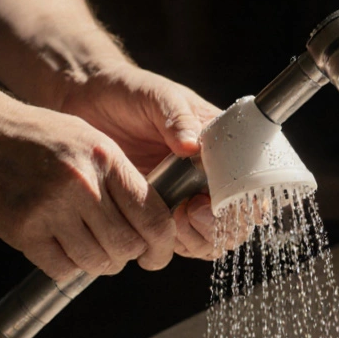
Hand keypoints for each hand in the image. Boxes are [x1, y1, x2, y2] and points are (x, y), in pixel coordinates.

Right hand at [0, 95, 178, 280]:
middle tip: (118, 254)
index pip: (153, 216)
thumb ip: (119, 177)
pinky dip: (66, 267)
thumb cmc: (37, 137)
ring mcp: (51, 208)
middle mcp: (83, 183)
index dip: (162, 245)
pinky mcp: (23, 230)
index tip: (156, 255)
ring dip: (97, 264)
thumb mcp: (88, 140)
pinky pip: (62, 269)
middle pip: (127, 246)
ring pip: (96, 262)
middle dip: (128, 258)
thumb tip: (153, 221)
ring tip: (87, 249)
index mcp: (106, 159)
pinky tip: (60, 250)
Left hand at [58, 61, 223, 257]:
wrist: (87, 103)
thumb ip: (176, 117)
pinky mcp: (158, 212)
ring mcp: (185, 196)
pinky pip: (178, 242)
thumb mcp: (155, 95)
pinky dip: (172, 244)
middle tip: (188, 214)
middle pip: (235, 222)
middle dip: (217, 228)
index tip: (208, 202)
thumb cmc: (128, 92)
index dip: (242, 205)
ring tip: (171, 220)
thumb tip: (191, 144)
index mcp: (220, 148)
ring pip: (210, 239)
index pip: (251, 186)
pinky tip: (152, 228)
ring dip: (196, 240)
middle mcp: (209, 176)